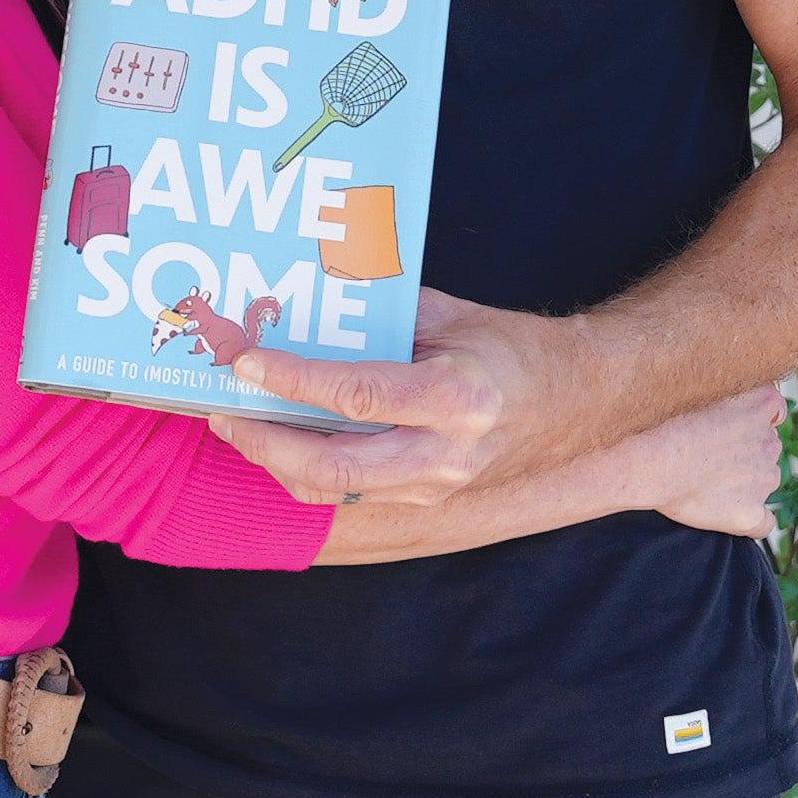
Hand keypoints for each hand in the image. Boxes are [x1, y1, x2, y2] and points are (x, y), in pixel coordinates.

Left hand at [213, 287, 582, 506]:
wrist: (574, 402)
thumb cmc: (508, 348)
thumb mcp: (451, 315)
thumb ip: (383, 312)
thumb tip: (310, 297)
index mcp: (455, 396)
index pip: (359, 396)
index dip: (295, 381)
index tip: (247, 361)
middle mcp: (444, 452)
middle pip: (337, 468)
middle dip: (268, 444)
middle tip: (224, 413)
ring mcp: (436, 486)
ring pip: (338, 493)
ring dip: (278, 463)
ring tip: (239, 427)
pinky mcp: (428, 501)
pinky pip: (353, 496)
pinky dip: (307, 473)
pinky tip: (280, 444)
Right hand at [648, 385, 788, 539]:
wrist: (651, 459)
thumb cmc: (664, 418)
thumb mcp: (697, 383)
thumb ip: (721, 386)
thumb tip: (721, 386)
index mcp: (761, 403)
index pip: (774, 410)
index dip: (752, 419)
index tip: (729, 424)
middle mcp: (770, 441)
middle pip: (767, 446)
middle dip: (746, 449)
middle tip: (708, 453)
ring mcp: (763, 478)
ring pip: (764, 479)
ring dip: (746, 479)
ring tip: (705, 479)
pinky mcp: (750, 512)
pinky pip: (765, 522)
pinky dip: (752, 518)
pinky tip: (730, 513)